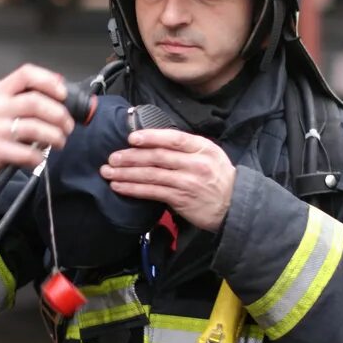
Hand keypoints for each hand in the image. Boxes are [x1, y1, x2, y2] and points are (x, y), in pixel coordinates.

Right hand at [0, 63, 74, 183]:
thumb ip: (23, 97)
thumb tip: (60, 89)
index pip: (26, 74)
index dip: (50, 81)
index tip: (63, 94)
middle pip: (36, 102)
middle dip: (60, 115)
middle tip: (68, 126)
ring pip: (35, 128)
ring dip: (55, 136)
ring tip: (60, 141)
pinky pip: (26, 153)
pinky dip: (38, 156)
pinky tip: (39, 157)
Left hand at [103, 128, 239, 232]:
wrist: (233, 205)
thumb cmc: (219, 178)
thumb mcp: (211, 155)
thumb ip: (188, 148)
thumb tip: (156, 142)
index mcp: (203, 148)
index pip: (174, 138)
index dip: (151, 137)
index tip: (132, 138)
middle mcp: (195, 163)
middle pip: (158, 157)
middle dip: (131, 156)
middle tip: (112, 157)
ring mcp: (187, 182)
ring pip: (151, 175)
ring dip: (126, 173)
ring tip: (109, 172)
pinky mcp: (180, 199)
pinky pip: (152, 192)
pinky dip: (133, 189)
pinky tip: (119, 186)